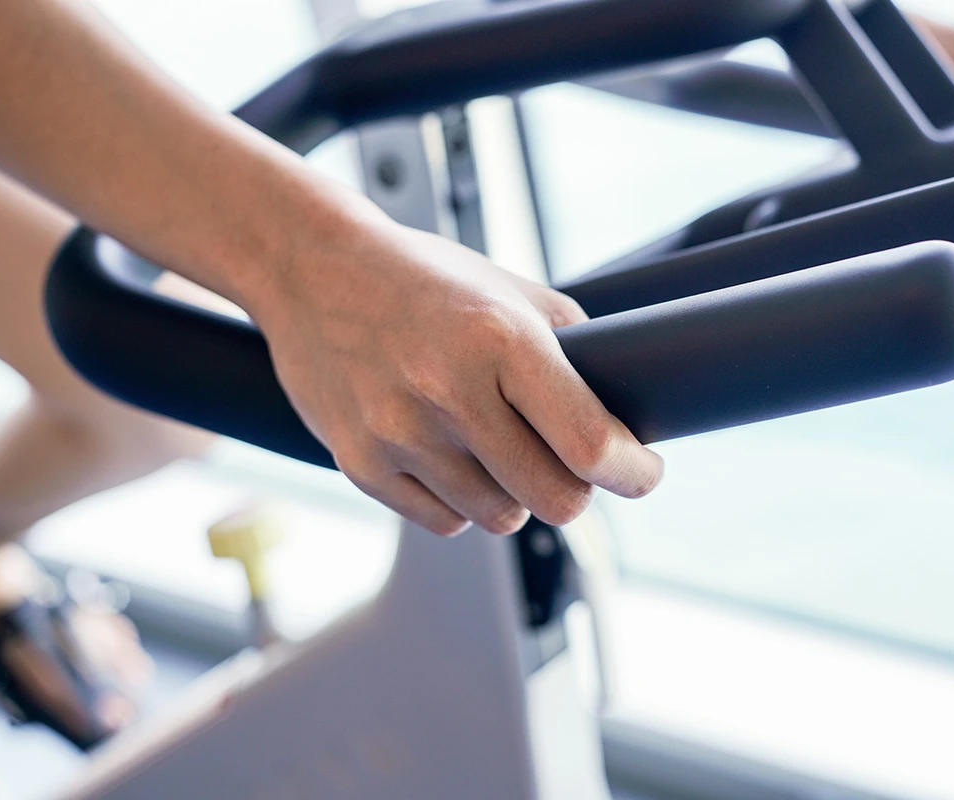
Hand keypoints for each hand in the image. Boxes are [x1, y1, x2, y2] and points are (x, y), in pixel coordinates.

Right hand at [248, 207, 663, 536]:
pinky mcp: (360, 464)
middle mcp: (448, 390)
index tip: (642, 472)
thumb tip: (624, 410)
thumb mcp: (509, 290)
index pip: (589, 443)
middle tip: (572, 466)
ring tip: (499, 451)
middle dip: (577, 489)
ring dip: (516, 495)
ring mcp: (399, 433)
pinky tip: (452, 459)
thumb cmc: (423, 279)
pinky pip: (444, 523)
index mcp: (500, 339)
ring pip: (501, 518)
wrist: (311, 269)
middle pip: (554, 500)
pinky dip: (461, 503)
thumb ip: (571, 346)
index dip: (632, 472)